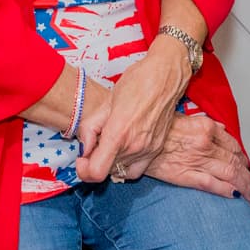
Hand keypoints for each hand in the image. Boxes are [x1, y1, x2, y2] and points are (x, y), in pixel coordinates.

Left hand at [74, 36, 189, 182]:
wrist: (166, 77)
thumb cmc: (137, 82)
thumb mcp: (106, 102)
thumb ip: (90, 128)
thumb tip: (84, 148)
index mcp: (119, 134)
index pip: (96, 172)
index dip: (83, 169)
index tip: (82, 157)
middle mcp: (134, 147)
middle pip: (105, 170)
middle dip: (96, 159)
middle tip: (97, 140)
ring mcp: (148, 150)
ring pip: (119, 170)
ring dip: (110, 161)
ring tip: (111, 141)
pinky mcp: (156, 149)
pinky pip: (135, 170)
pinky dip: (125, 165)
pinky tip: (123, 149)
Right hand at [144, 114, 249, 198]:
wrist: (136, 139)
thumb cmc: (157, 129)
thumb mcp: (185, 118)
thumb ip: (206, 124)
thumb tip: (222, 130)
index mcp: (206, 128)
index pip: (232, 145)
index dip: (242, 157)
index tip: (246, 164)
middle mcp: (206, 144)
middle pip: (235, 161)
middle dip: (247, 174)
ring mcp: (198, 160)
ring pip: (230, 174)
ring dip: (243, 185)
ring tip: (249, 193)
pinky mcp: (187, 175)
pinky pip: (214, 185)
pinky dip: (228, 191)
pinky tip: (236, 196)